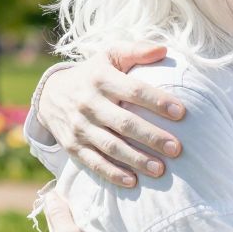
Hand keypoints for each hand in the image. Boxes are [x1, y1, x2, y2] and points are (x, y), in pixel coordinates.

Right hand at [36, 43, 185, 187]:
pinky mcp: (72, 146)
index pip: (134, 90)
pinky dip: (112, 173)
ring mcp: (79, 126)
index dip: (157, 101)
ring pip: (110, 146)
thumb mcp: (109, 55)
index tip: (181, 112)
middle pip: (124, 122)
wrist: (50, 95)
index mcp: (101, 78)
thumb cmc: (92, 74)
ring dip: (136, 159)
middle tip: (177, 149)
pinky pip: (93, 162)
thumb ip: (136, 50)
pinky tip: (132, 181)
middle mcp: (89, 103)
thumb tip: (163, 50)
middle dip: (151, 137)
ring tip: (160, 169)